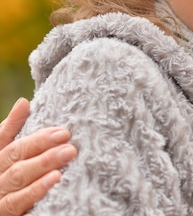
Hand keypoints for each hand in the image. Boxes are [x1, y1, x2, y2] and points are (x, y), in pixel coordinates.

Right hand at [0, 98, 76, 215]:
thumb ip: (10, 131)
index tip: (62, 132)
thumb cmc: (5, 177)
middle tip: (70, 149)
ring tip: (59, 172)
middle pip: (18, 165)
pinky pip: (19, 209)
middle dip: (44, 156)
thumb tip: (23, 102)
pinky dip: (33, 198)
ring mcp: (0, 201)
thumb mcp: (5, 154)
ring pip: (17, 187)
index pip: (11, 145)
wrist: (2, 205)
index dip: (37, 139)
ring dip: (38, 179)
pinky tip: (50, 191)